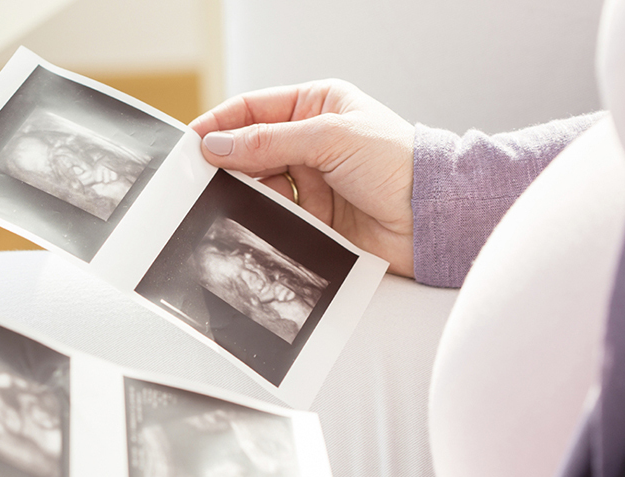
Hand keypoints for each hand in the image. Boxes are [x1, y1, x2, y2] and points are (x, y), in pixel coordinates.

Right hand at [190, 79, 416, 276]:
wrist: (432, 217)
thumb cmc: (398, 163)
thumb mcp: (328, 138)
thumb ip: (269, 142)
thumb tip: (218, 146)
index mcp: (318, 105)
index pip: (255, 108)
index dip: (221, 124)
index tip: (191, 143)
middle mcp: (314, 140)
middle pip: (254, 149)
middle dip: (230, 163)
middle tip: (201, 178)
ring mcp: (316, 180)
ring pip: (264, 186)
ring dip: (250, 194)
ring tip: (234, 202)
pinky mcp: (319, 218)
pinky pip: (280, 217)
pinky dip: (268, 220)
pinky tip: (260, 223)